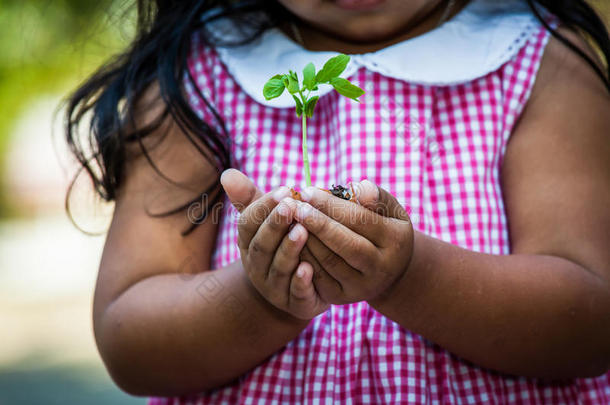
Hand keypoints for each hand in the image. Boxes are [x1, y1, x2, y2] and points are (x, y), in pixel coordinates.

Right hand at [220, 169, 328, 319]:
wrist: (290, 294)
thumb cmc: (279, 247)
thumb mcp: (265, 223)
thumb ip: (251, 199)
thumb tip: (227, 173)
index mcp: (248, 244)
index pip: (248, 223)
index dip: (264, 206)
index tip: (284, 189)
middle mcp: (257, 267)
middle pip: (262, 245)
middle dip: (275, 224)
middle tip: (291, 205)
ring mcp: (274, 288)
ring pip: (279, 268)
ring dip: (289, 249)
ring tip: (302, 230)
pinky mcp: (295, 304)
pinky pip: (295, 294)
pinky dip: (300, 282)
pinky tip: (308, 269)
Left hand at [294, 180, 413, 304]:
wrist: (387, 272)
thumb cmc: (383, 228)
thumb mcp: (388, 210)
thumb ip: (375, 196)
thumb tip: (356, 188)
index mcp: (395, 241)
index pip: (360, 220)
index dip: (331, 205)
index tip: (306, 191)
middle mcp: (380, 268)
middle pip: (345, 244)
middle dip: (316, 224)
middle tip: (294, 207)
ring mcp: (361, 287)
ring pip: (328, 262)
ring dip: (305, 240)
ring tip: (289, 220)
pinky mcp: (342, 297)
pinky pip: (317, 277)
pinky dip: (302, 257)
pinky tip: (290, 240)